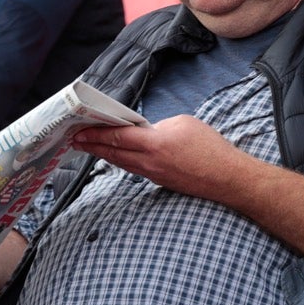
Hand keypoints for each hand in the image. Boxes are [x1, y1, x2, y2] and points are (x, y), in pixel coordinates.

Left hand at [72, 116, 250, 200]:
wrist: (227, 178)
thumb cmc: (211, 148)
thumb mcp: (184, 123)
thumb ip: (159, 126)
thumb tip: (146, 131)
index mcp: (155, 143)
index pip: (118, 136)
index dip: (96, 133)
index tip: (81, 130)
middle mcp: (149, 162)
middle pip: (113, 153)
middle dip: (92, 145)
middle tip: (76, 139)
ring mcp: (153, 174)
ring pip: (121, 163)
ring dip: (104, 154)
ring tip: (91, 147)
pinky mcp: (160, 181)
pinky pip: (134, 169)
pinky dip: (121, 161)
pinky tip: (117, 156)